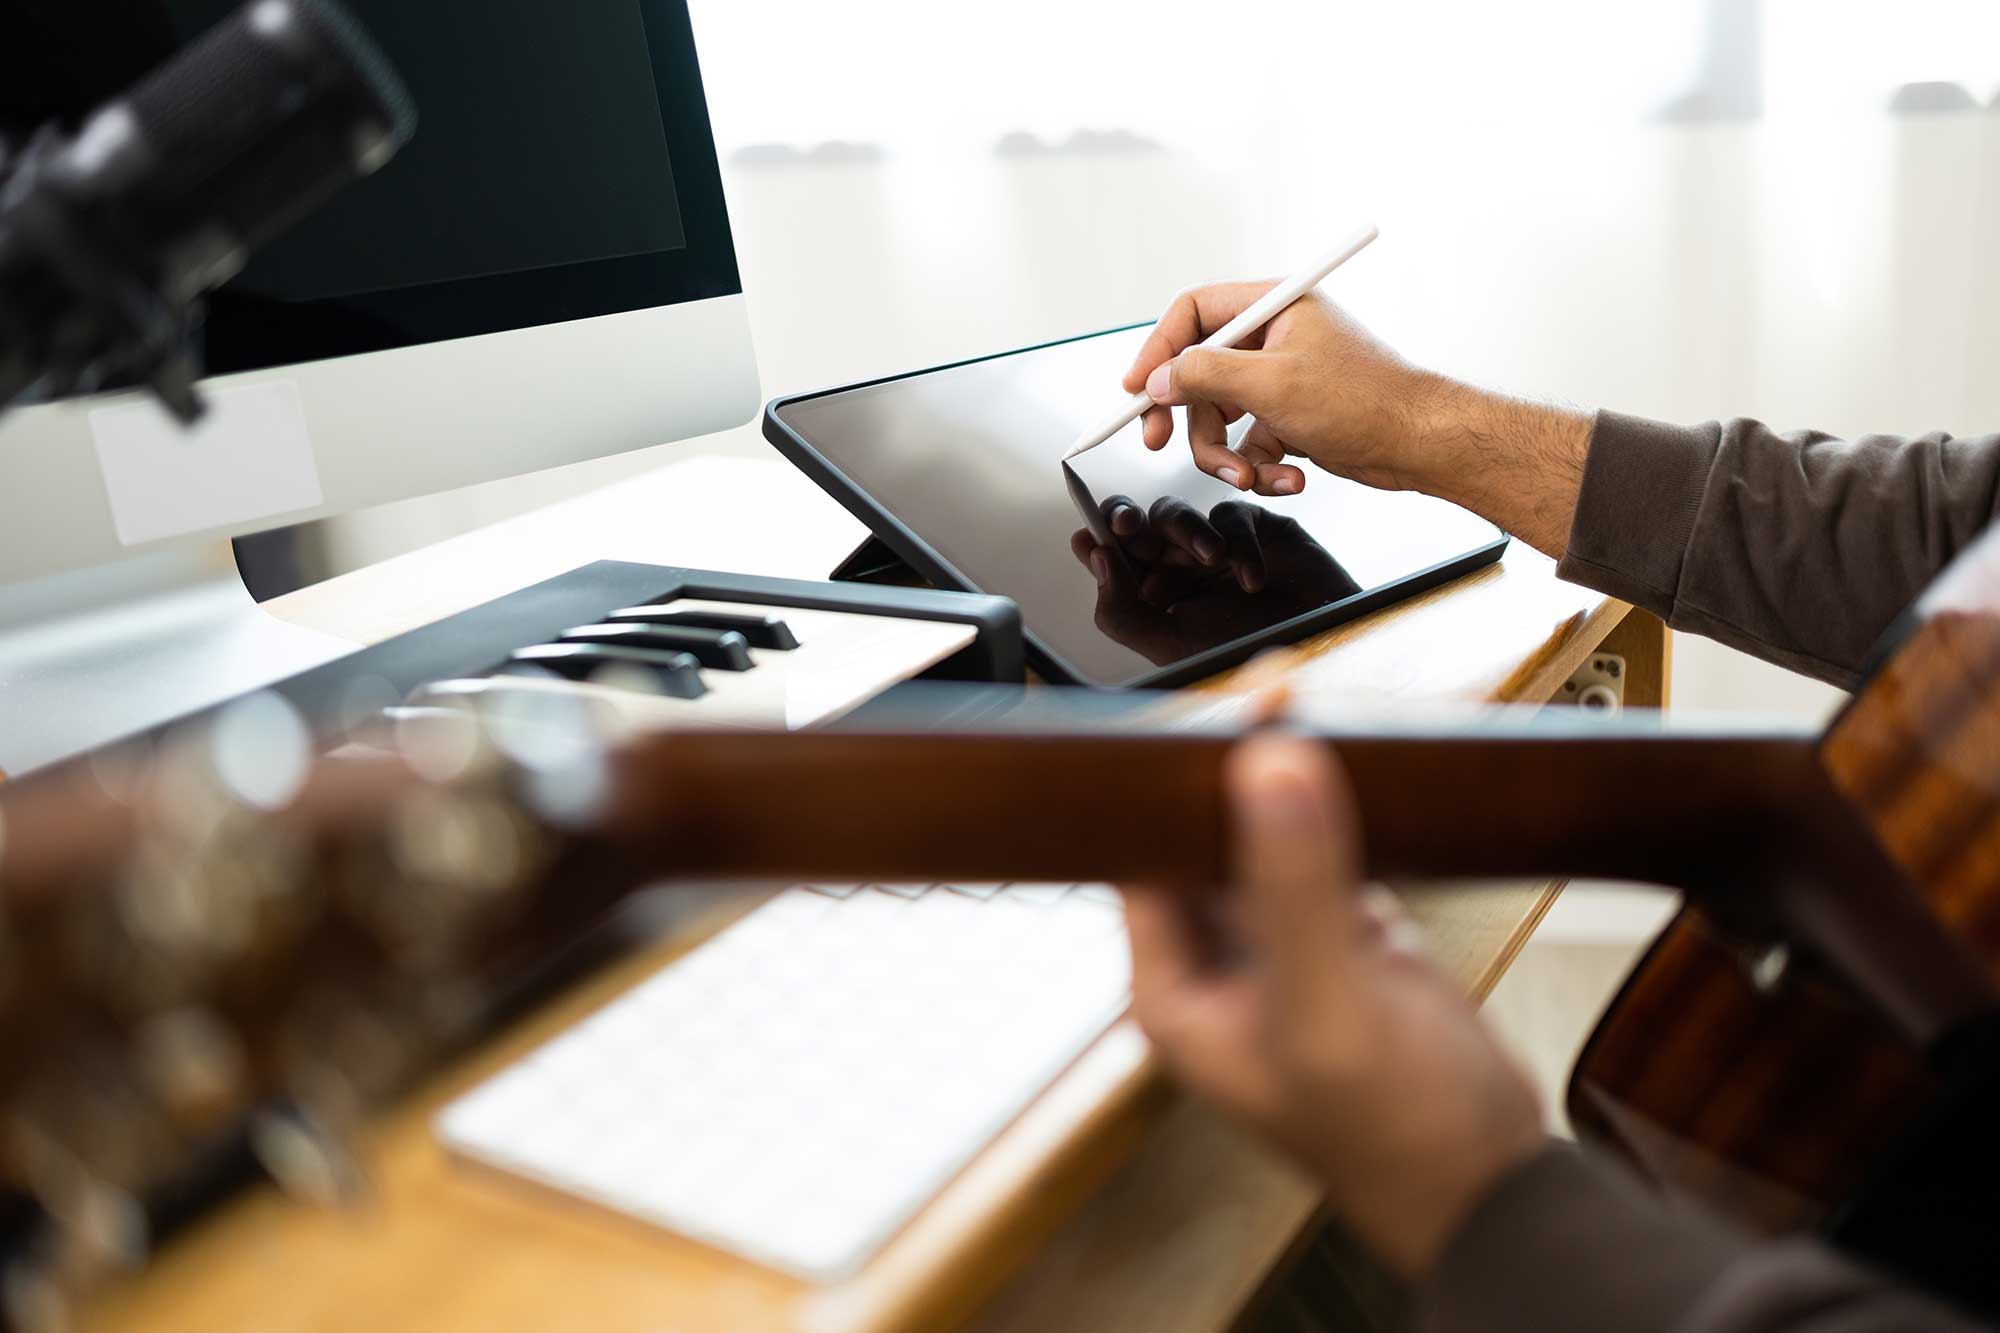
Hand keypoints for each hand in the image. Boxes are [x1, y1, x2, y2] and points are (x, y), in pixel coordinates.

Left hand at [1070, 496, 1361, 664]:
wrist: (1315, 654)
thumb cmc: (1243, 656)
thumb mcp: (1169, 644)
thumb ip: (1122, 609)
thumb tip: (1091, 553)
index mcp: (1151, 593)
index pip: (1113, 555)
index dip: (1099, 538)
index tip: (1089, 536)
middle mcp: (1176, 566)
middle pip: (1139, 524)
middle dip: (1129, 520)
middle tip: (1129, 526)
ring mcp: (1214, 544)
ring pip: (1176, 514)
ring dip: (1186, 533)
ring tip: (1210, 563)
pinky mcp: (1254, 529)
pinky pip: (1230, 515)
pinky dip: (1239, 543)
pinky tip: (1252, 580)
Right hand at [1122, 284, 1595, 556]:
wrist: (1421, 445)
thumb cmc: (1367, 402)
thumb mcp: (1272, 385)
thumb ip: (1205, 376)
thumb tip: (1159, 379)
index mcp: (1273, 308)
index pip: (1194, 313)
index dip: (1158, 349)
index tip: (1136, 389)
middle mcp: (1274, 339)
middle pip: (1199, 372)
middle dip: (1185, 416)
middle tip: (1158, 441)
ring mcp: (1282, 380)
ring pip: (1220, 416)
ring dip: (1226, 455)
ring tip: (1248, 477)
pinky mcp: (1291, 418)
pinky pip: (1249, 443)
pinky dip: (1259, 467)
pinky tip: (1286, 480)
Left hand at [1122, 733, 1546, 1277]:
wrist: (1494, 1187)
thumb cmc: (1396, 1135)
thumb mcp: (1332, 1008)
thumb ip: (1296, 888)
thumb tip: (1267, 766)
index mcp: (1173, 987)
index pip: (1146, 851)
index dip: (1177, 776)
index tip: (1233, 708)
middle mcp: (1214, 965)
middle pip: (1200, 837)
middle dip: (1232, 764)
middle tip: (1278, 690)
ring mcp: (1281, 951)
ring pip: (1261, 840)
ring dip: (1284, 781)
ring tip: (1314, 708)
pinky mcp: (1345, 943)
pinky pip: (1322, 856)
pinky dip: (1336, 813)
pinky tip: (1356, 770)